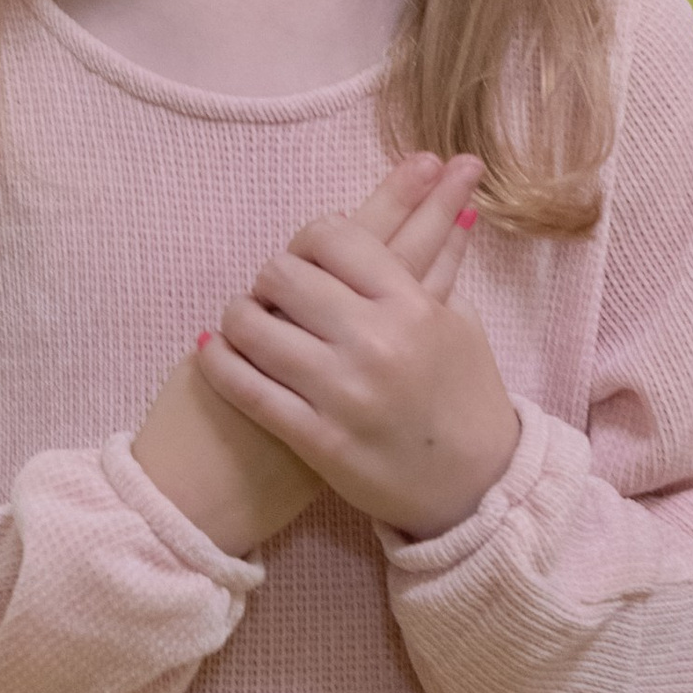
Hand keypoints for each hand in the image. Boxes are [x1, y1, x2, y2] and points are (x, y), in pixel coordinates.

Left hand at [192, 150, 518, 539]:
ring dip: (240, 317)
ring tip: (245, 322)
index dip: (310, 240)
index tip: (308, 258)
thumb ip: (434, 267)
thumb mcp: (459, 323)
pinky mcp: (317, 440)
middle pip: (284, 274)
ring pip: (252, 326)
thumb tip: (442, 203)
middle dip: (271, 278)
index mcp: (413, 305)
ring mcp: (343, 393)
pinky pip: (247, 389)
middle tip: (273, 293)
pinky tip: (214, 352)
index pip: (333, 237)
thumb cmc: (467, 399)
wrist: (479, 488)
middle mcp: (375, 342)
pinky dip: (219, 364)